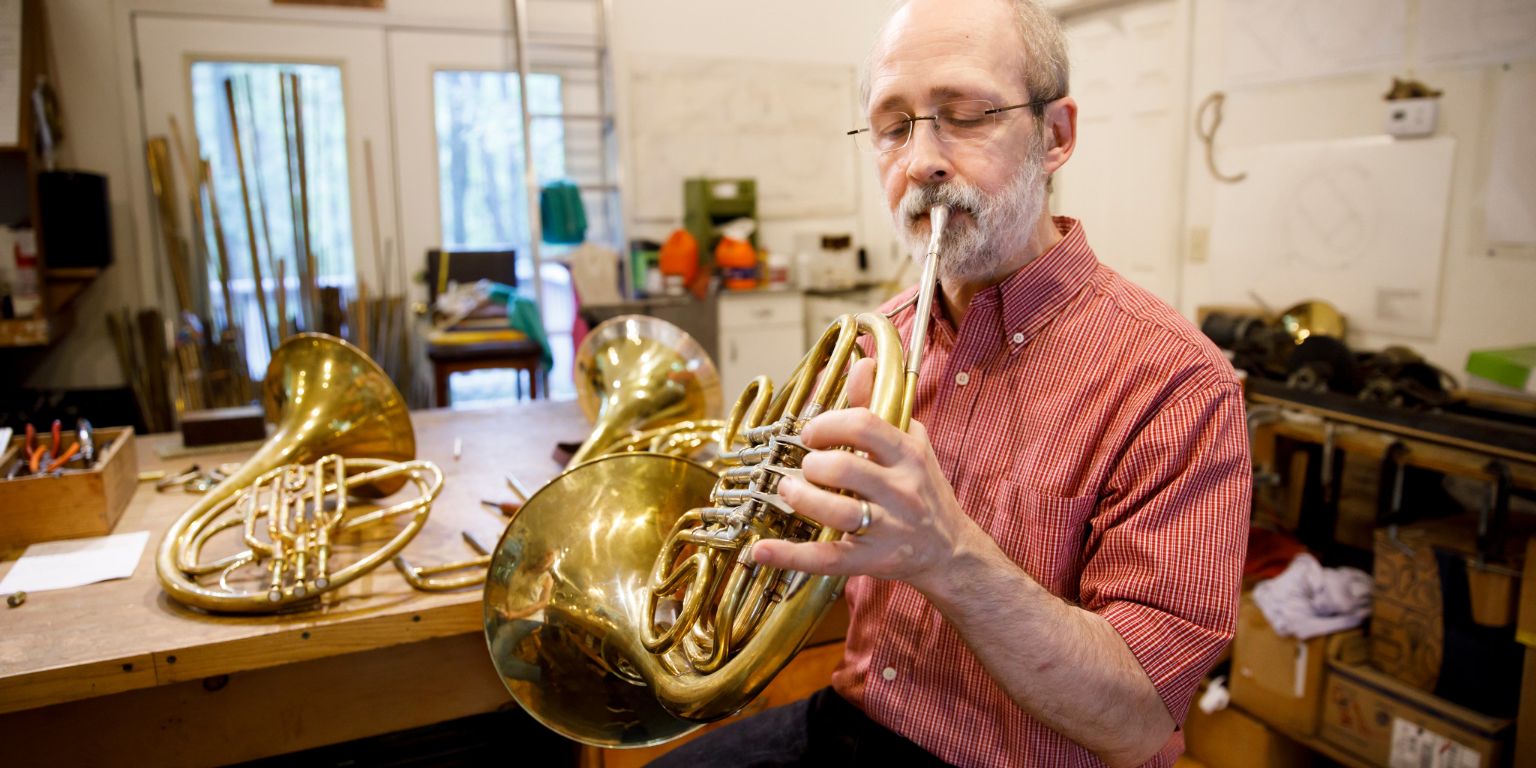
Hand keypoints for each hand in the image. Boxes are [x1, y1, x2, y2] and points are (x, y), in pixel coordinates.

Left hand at [749, 358, 978, 590]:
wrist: (950, 549)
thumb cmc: (922, 489)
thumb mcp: (909, 444)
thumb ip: (878, 406)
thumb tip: (862, 363)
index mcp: (908, 455)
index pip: (864, 425)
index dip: (827, 423)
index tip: (811, 432)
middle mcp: (901, 491)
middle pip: (844, 468)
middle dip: (811, 464)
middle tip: (803, 467)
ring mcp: (888, 528)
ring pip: (837, 512)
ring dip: (801, 498)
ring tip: (787, 490)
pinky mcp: (872, 560)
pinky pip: (826, 559)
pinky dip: (790, 555)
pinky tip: (761, 550)